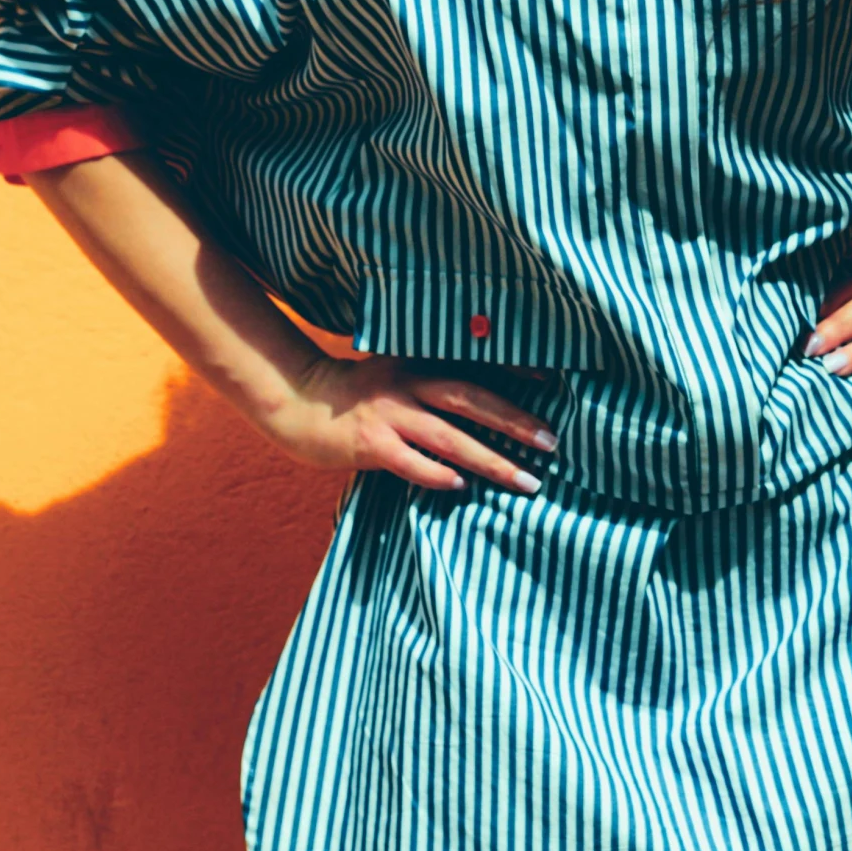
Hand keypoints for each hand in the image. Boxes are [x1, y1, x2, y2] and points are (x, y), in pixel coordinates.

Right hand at [261, 354, 559, 492]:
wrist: (298, 402)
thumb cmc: (357, 397)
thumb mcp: (397, 376)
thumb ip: (434, 385)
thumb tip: (486, 406)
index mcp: (419, 363)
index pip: (475, 363)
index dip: (515, 368)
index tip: (553, 380)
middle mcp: (407, 383)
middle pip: (472, 399)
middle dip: (515, 422)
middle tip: (552, 442)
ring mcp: (388, 413)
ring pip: (449, 437)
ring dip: (492, 460)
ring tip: (526, 480)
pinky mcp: (369, 444)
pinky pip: (410, 462)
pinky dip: (437, 474)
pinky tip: (462, 487)